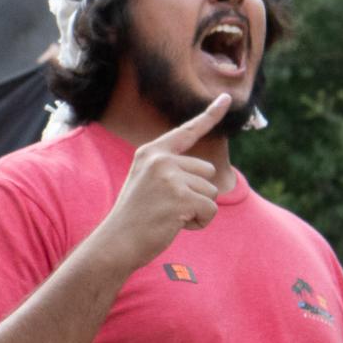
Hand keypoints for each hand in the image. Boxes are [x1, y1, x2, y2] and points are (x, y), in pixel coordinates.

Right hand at [88, 95, 230, 273]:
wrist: (116, 243)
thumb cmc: (134, 217)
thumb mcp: (147, 182)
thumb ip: (171, 171)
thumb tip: (206, 172)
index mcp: (151, 152)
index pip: (187, 131)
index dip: (210, 115)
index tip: (226, 98)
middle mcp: (161, 159)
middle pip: (207, 171)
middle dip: (197, 194)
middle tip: (168, 208)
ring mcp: (170, 177)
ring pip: (211, 192)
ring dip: (197, 210)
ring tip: (168, 217)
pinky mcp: (180, 198)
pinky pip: (210, 210)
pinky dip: (200, 223)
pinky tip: (176, 226)